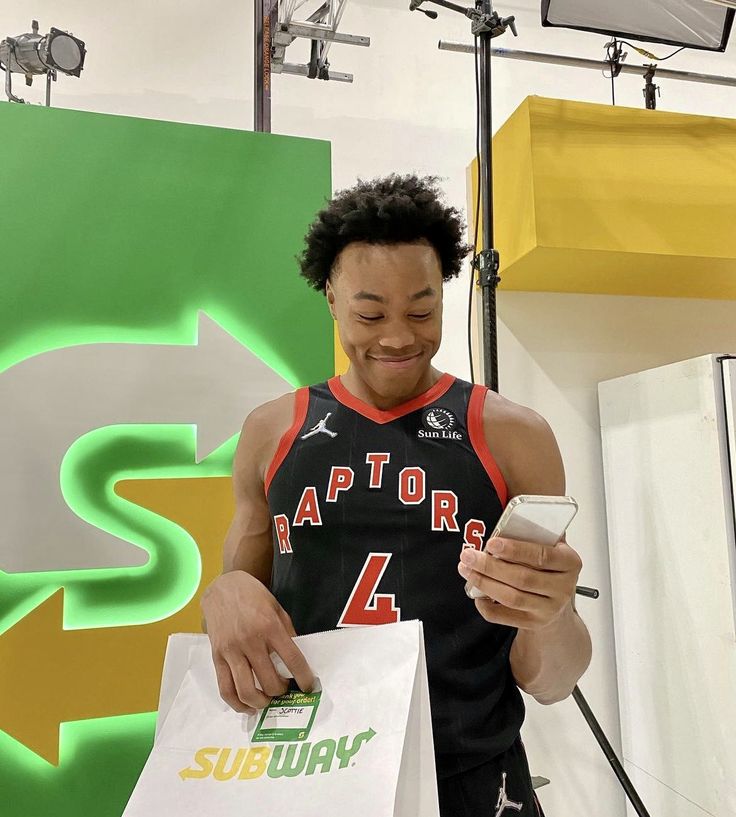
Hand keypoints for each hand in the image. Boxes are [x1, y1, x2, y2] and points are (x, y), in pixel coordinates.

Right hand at [201, 571, 314, 713]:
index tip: (309, 687)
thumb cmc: (253, 596)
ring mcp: (231, 651)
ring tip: (268, 701)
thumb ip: (287, 633)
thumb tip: (296, 660)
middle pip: (269, 681)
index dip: (304, 677)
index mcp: (270, 626)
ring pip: (246, 691)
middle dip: (282, 692)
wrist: (222, 587)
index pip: (292, 659)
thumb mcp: (277, 608)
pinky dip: (237, 704)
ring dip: (261, 702)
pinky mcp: (216, 657)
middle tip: (286, 690)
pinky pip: (225, 688)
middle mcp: (250, 641)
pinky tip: (248, 707)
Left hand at [457, 537, 581, 630]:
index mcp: (570, 562)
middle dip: (490, 566)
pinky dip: (487, 606)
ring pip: (512, 597)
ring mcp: (550, 609)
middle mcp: (563, 588)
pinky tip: (476, 593)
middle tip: (468, 555)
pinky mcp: (535, 623)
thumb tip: (504, 523)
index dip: (515, 550)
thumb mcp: (551, 546)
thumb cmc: (549, 566)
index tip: (491, 543)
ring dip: (484, 583)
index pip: (542, 556)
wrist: (558, 600)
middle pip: (522, 578)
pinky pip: (505, 617)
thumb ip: (535, 534)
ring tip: (466, 570)